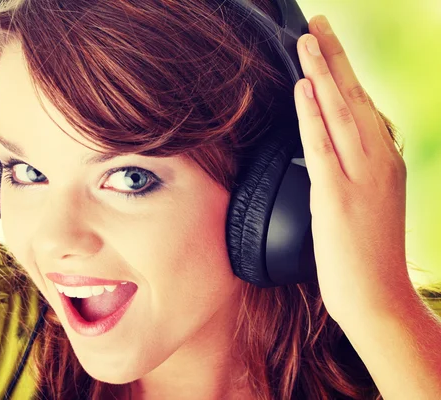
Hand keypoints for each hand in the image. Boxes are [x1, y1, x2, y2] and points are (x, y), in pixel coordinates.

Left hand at [293, 15, 410, 323]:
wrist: (376, 296)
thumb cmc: (367, 254)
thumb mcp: (366, 201)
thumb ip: (351, 170)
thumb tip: (328, 147)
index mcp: (385, 161)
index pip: (363, 107)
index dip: (344, 73)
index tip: (330, 48)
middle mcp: (378, 161)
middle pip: (354, 97)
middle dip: (334, 57)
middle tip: (318, 23)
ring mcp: (360, 177)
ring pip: (339, 112)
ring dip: (322, 73)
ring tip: (307, 40)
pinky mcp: (337, 195)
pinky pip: (322, 145)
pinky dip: (313, 114)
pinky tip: (304, 88)